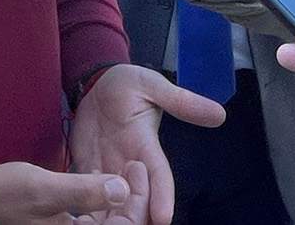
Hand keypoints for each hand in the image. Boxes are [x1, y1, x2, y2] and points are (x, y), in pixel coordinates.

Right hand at [0, 159, 146, 224]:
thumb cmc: (6, 196)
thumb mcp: (45, 189)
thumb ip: (84, 192)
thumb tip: (122, 190)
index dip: (138, 200)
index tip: (136, 168)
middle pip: (121, 224)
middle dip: (132, 198)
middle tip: (134, 166)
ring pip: (108, 221)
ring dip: (119, 198)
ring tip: (123, 170)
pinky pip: (93, 218)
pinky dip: (101, 200)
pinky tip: (99, 179)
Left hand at [68, 63, 224, 223]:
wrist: (97, 84)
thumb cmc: (128, 83)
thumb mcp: (153, 86)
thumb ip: (181, 101)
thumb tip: (219, 113)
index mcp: (147, 147)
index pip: (160, 177)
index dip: (162, 197)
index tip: (164, 217)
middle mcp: (130, 165)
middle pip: (137, 202)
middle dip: (132, 216)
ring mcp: (108, 169)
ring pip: (112, 205)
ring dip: (105, 219)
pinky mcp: (87, 168)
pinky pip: (85, 193)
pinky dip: (82, 207)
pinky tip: (75, 220)